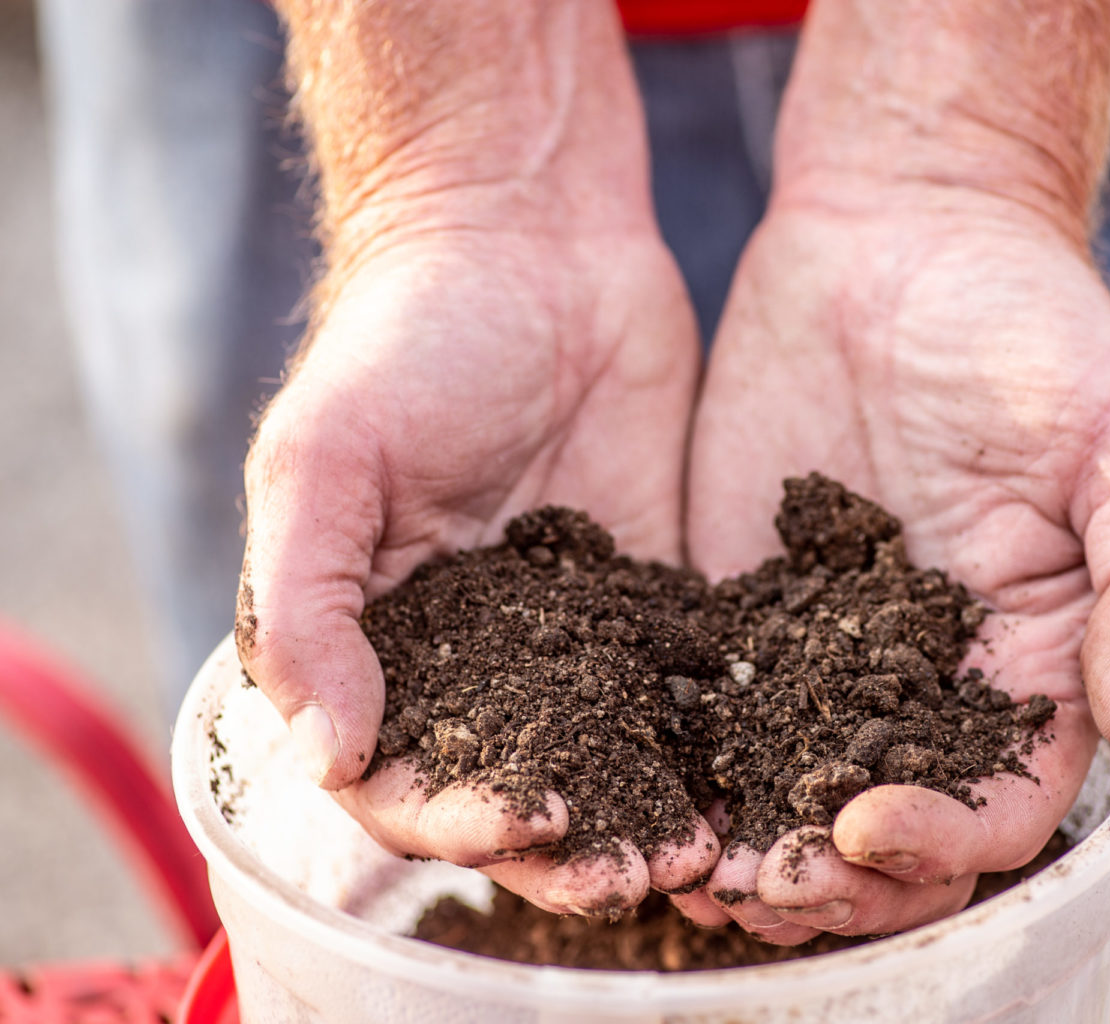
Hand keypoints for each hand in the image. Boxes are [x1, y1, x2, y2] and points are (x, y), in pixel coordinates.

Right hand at [236, 225, 717, 914]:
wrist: (530, 240)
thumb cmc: (401, 340)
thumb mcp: (323, 460)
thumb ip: (308, 607)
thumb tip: (327, 755)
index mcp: (381, 649)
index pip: (411, 778)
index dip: (462, 818)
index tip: (535, 826)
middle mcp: (477, 662)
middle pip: (520, 792)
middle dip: (576, 848)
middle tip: (644, 874)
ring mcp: (571, 634)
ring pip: (611, 759)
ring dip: (650, 815)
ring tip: (710, 852)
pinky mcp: (654, 594)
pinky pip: (682, 685)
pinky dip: (712, 741)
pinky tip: (760, 774)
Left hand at [679, 188, 1109, 941]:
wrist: (901, 238)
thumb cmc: (1036, 331)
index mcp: (1032, 672)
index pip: (999, 804)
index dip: (942, 839)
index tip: (865, 827)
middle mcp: (928, 687)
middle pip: (886, 831)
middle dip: (828, 877)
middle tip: (759, 882)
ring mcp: (825, 657)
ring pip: (787, 793)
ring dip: (746, 845)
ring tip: (687, 867)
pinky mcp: (737, 610)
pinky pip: (708, 709)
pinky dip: (679, 764)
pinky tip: (632, 785)